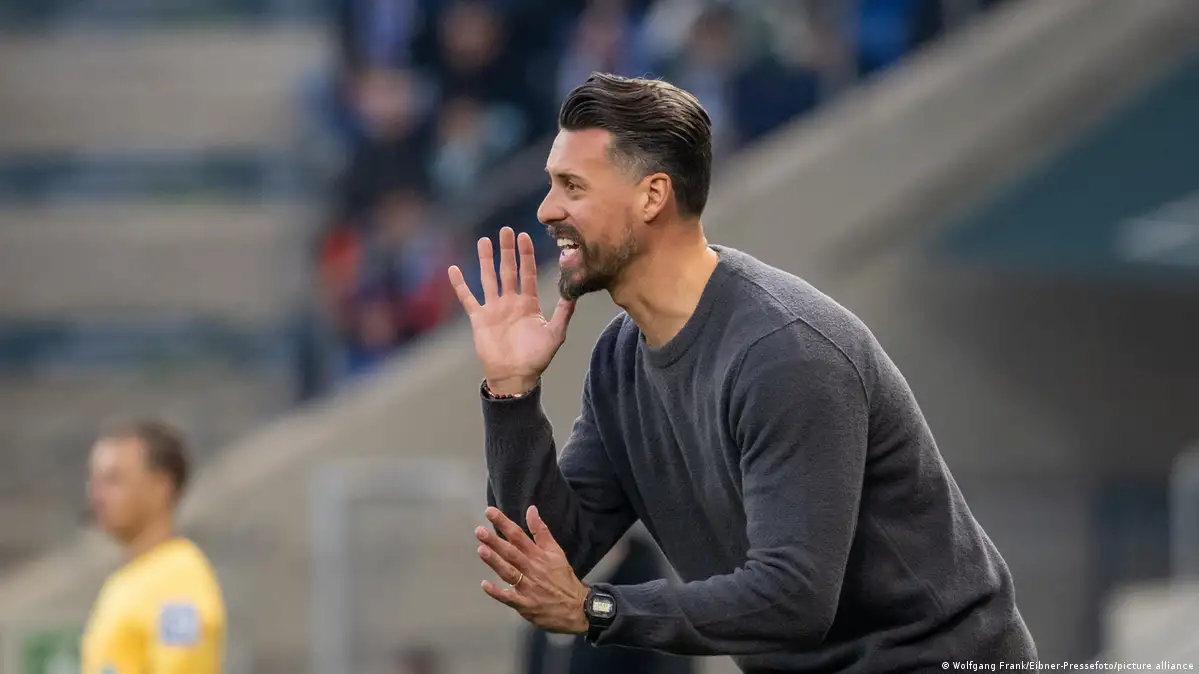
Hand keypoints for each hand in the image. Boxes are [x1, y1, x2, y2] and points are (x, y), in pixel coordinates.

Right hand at [448, 227, 575, 394]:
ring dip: (485, 260)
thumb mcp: (555, 333)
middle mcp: (511, 302)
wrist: (515, 376)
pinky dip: (460, 285)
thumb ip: (564, 311)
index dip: (526, 255)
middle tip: (505, 230)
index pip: (528, 274)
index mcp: (529, 303)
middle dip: (507, 251)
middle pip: (508, 270)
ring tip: (483, 241)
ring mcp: (494, 308)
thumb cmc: (537, 358)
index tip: (525, 236)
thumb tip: (574, 290)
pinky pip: (468, 298)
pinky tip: (454, 270)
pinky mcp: (479, 319)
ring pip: (489, 278)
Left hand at [476, 505, 589, 634]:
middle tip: (479, 531)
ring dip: (495, 562)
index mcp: (539, 555)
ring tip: (481, 550)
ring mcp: (528, 588)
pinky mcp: (525, 605)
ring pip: (509, 572)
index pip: (519, 536)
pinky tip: (485, 585)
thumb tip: (531, 509)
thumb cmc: (563, 578)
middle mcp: (532, 569)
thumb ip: (541, 531)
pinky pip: (509, 598)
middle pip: (511, 553)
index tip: (489, 513)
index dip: (504, 523)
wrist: (576, 607)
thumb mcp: (556, 552)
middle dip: (495, 541)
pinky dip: (497, 592)